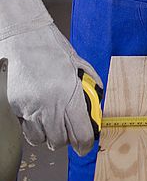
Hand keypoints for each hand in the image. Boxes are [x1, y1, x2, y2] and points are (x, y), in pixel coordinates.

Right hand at [0, 0, 101, 155]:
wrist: (21, 35)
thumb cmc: (48, 44)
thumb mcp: (75, 61)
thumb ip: (89, 79)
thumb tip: (98, 95)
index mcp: (68, 92)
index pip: (80, 132)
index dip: (84, 143)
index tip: (85, 145)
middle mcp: (49, 103)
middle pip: (59, 141)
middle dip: (65, 137)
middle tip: (67, 128)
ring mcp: (29, 107)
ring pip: (39, 138)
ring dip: (47, 132)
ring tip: (50, 117)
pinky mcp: (13, 107)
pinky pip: (24, 127)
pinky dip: (31, 124)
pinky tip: (35, 109)